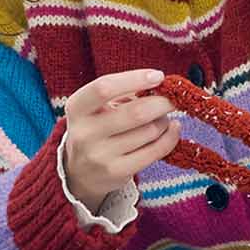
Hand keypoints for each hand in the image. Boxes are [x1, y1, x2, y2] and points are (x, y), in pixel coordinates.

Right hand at [62, 69, 179, 214]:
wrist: (79, 172)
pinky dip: (170, 137)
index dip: (135, 79)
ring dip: (164, 121)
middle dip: (161, 103)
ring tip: (163, 118)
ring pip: (149, 131)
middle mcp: (85, 133)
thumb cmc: (96, 128)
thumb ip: (123, 93)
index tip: (158, 76)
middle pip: (136, 112)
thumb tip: (159, 85)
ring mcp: (100, 155)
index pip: (104, 88)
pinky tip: (172, 129)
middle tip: (172, 99)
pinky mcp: (117, 172)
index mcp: (77, 108)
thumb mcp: (97, 107)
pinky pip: (155, 151)